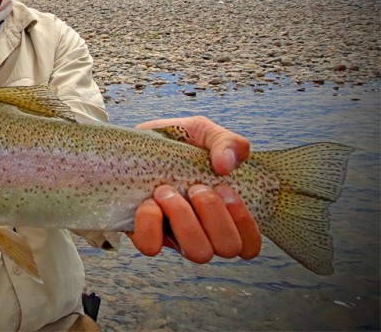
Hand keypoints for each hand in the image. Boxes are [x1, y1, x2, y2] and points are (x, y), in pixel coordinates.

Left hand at [127, 116, 261, 263]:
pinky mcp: (144, 233)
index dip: (244, 223)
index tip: (225, 189)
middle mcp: (203, 231)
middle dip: (214, 214)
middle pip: (227, 248)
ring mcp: (175, 236)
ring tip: (165, 190)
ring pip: (196, 252)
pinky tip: (148, 202)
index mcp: (223, 213)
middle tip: (194, 187)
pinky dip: (150, 225)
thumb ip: (227, 142)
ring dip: (184, 218)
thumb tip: (226, 165)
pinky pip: (151, 246)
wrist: (134, 141)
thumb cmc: (176, 142)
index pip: (249, 244)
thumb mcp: (204, 132)